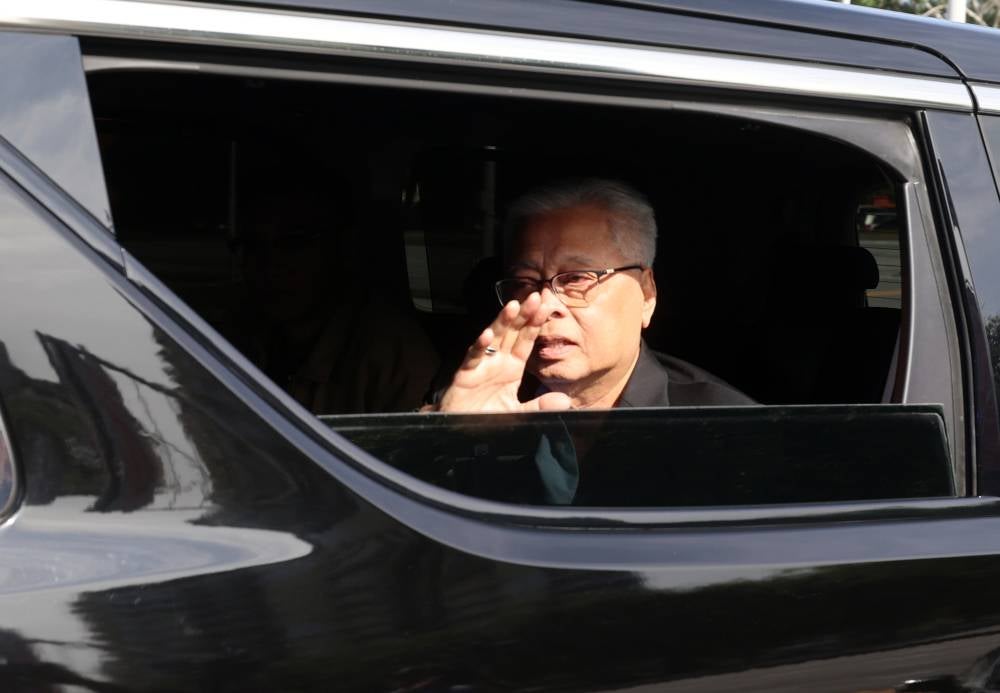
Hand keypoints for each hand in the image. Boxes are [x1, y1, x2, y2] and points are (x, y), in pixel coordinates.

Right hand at [437, 292, 571, 411]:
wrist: (463, 429)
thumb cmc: (489, 415)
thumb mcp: (519, 412)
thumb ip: (540, 406)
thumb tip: (564, 400)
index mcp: (512, 366)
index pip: (526, 341)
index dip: (535, 324)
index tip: (546, 308)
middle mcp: (497, 361)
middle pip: (512, 333)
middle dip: (523, 315)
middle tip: (536, 297)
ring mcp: (481, 365)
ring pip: (493, 338)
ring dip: (502, 322)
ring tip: (513, 307)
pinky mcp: (465, 374)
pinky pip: (473, 358)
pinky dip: (479, 347)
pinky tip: (487, 336)